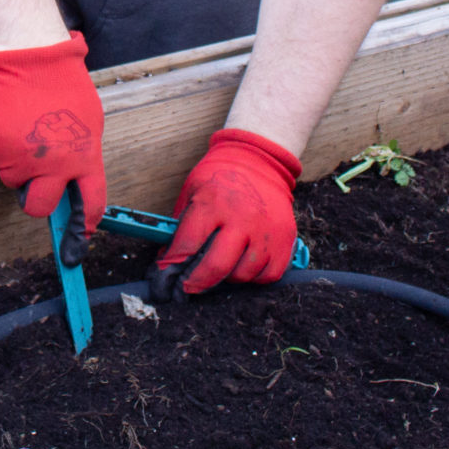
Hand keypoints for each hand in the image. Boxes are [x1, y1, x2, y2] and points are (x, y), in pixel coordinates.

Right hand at [0, 31, 105, 249]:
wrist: (32, 58)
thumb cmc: (64, 86)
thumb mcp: (88, 123)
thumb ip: (82, 156)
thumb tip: (73, 185)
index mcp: (85, 159)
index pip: (90, 206)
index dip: (80, 232)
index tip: (74, 250)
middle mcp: (55, 165)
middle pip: (38, 207)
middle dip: (34, 200)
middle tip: (33, 181)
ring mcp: (23, 158)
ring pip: (12, 180)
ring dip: (16, 164)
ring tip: (24, 128)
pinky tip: (8, 122)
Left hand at [149, 128, 300, 297]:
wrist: (259, 161)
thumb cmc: (219, 177)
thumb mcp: (192, 190)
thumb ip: (180, 224)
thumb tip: (168, 259)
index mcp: (213, 204)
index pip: (188, 244)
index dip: (172, 264)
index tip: (164, 274)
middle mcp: (242, 219)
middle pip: (216, 267)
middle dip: (195, 283)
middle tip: (186, 288)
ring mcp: (266, 232)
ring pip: (243, 275)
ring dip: (227, 279)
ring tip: (218, 269)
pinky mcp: (284, 240)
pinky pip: (267, 275)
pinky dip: (253, 277)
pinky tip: (242, 266)